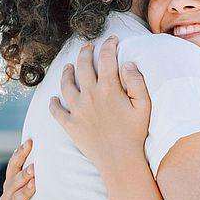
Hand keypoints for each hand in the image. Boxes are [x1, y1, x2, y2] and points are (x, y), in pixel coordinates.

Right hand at [0, 139, 38, 199]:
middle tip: (35, 167)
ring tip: (34, 186)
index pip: (13, 168)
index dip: (20, 155)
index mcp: (12, 187)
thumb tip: (60, 150)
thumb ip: (42, 176)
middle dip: (23, 175)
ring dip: (24, 193)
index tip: (30, 142)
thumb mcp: (37, 192)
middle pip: (12, 184)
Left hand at [49, 36, 150, 169]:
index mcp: (109, 88)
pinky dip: (54, 103)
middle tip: (87, 46)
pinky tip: (54, 98)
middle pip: (83, 66)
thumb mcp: (144, 105)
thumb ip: (137, 81)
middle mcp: (89, 95)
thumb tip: (127, 63)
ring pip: (66, 84)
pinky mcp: (70, 125)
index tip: (112, 39)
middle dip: (85, 52)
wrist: (120, 160)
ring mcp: (77, 110)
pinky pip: (57, 110)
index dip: (109, 45)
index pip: (106, 59)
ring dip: (66, 72)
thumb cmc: (136, 132)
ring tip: (67, 66)